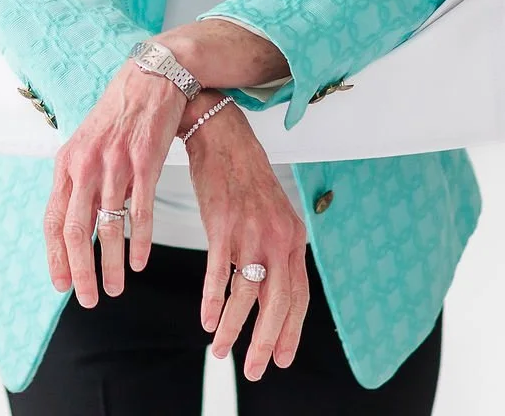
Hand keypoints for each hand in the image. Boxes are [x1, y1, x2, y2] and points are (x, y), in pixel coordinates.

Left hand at [42, 60, 186, 305]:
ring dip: (111, 263)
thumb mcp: (86, 145)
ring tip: (115, 288)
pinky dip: (140, 240)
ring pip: (110, 226)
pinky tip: (139, 262)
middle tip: (89, 298)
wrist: (150, 78)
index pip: (53, 219)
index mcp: (67, 163)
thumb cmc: (118, 115)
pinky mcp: (145, 159)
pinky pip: (140, 209)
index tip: (61, 285)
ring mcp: (116, 162)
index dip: (55, 256)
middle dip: (81, 271)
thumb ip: (78, 182)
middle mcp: (86, 164)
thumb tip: (73, 227)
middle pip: (77, 230)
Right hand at [185, 99, 308, 380]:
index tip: (282, 358)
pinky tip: (206, 319)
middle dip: (266, 342)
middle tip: (256, 371)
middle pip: (277, 303)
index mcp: (293, 236)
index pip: (298, 295)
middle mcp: (278, 237)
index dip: (290, 330)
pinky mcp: (223, 225)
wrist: (221, 133)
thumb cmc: (242, 173)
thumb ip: (274, 247)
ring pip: (245, 295)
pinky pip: (218, 274)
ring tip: (219, 349)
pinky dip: (212, 300)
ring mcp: (251, 231)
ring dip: (233, 328)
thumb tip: (271, 286)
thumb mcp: (270, 212)